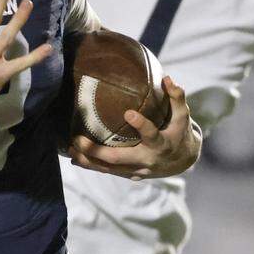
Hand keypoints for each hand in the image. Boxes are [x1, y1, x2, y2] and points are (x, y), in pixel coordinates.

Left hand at [68, 76, 200, 178]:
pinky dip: (93, 166)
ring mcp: (139, 170)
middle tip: (78, 139)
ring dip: (89, 161)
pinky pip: (109, 172)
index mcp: (162, 144)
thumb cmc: (180, 133)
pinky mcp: (132, 175)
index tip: (128, 112)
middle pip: (119, 158)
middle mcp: (148, 160)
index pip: (151, 134)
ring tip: (71, 150)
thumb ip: (177, 97)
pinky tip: (76, 159)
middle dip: (97, 151)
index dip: (141, 125)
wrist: (183, 161)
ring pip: (110, 169)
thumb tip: (167, 79)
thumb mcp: (183, 116)